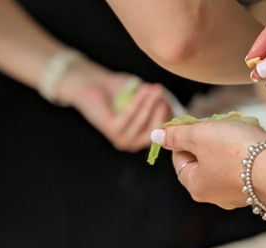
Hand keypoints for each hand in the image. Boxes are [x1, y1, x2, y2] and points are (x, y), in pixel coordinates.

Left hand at [57, 60, 173, 151]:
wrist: (92, 85)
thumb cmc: (119, 90)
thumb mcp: (143, 97)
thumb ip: (158, 103)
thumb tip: (173, 107)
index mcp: (141, 138)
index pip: (161, 133)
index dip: (167, 116)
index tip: (169, 99)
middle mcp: (132, 143)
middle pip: (154, 130)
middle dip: (160, 110)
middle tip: (161, 92)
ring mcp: (122, 139)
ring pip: (142, 122)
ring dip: (150, 103)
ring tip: (154, 88)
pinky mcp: (112, 130)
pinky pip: (130, 116)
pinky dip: (138, 102)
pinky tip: (143, 89)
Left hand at [151, 122, 265, 208]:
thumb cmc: (237, 152)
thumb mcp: (200, 136)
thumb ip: (177, 135)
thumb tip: (156, 134)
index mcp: (195, 186)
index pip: (179, 157)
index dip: (186, 136)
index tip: (199, 123)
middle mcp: (214, 196)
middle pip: (202, 161)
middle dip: (210, 140)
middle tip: (221, 126)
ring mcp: (237, 195)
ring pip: (224, 163)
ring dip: (229, 145)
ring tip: (240, 133)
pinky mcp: (257, 189)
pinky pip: (245, 167)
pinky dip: (247, 154)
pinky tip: (255, 144)